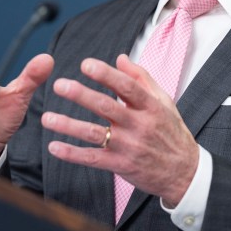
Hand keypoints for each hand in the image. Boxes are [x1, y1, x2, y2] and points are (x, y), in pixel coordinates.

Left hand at [42, 54, 198, 205]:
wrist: (183, 172)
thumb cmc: (171, 132)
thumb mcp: (164, 101)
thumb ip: (141, 78)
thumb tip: (120, 58)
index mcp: (151, 106)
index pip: (127, 87)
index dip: (106, 75)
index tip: (86, 64)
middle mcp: (140, 125)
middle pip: (107, 107)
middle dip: (82, 95)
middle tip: (59, 85)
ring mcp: (129, 147)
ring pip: (95, 134)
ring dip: (69, 126)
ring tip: (47, 118)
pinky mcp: (121, 165)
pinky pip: (93, 159)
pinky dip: (72, 154)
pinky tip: (54, 146)